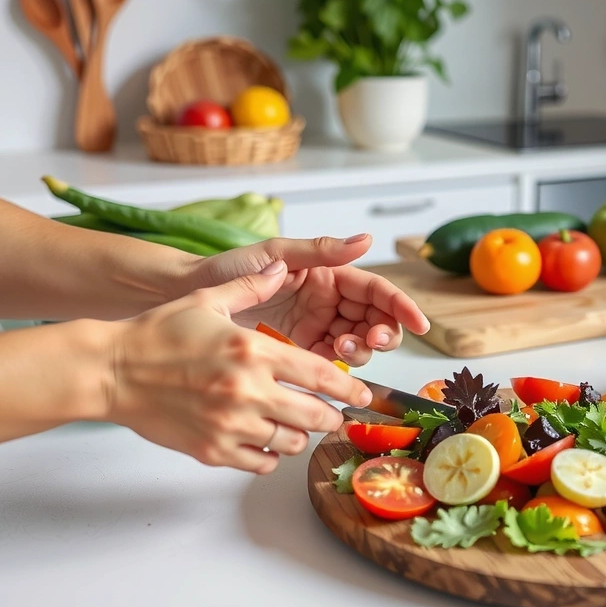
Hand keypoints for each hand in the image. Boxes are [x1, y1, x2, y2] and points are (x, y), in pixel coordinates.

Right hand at [105, 261, 372, 472]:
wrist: (110, 371)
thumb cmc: (158, 334)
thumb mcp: (209, 300)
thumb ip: (252, 286)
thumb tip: (281, 267)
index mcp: (254, 350)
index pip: (322, 375)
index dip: (350, 389)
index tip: (363, 396)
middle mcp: (248, 390)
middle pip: (315, 416)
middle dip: (330, 417)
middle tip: (331, 414)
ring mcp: (231, 424)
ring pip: (292, 443)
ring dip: (299, 435)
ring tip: (293, 424)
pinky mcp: (212, 450)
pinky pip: (261, 462)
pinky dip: (270, 455)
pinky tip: (264, 440)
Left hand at [188, 234, 429, 366]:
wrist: (186, 300)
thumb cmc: (226, 269)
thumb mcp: (275, 255)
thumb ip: (321, 251)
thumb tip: (366, 239)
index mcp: (328, 273)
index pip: (376, 290)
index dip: (401, 306)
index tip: (419, 325)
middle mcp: (329, 298)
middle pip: (375, 319)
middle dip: (382, 332)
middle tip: (370, 341)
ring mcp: (318, 324)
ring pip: (358, 342)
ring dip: (360, 350)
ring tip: (339, 348)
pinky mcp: (303, 347)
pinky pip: (332, 360)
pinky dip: (337, 367)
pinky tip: (328, 367)